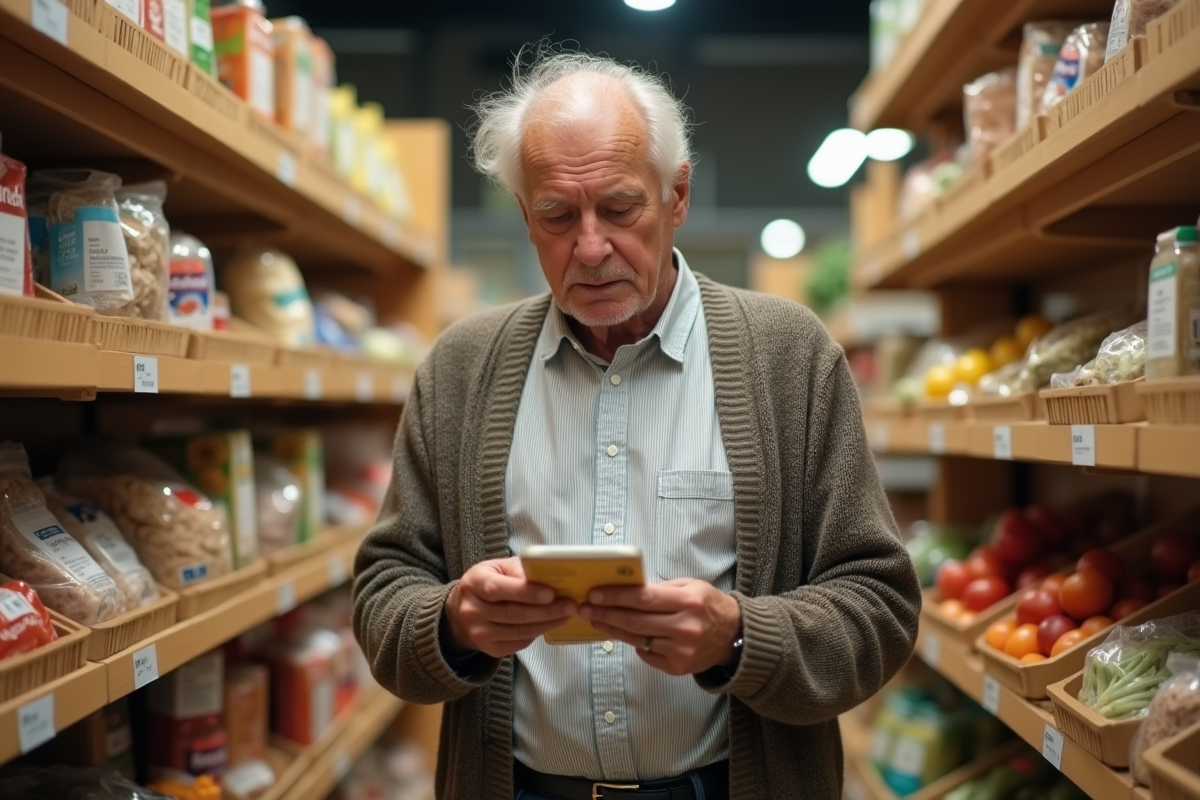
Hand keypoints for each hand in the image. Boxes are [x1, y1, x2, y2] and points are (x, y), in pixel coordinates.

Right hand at [443, 556, 576, 658]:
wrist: (462, 610)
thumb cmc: (488, 583)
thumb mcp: (499, 568)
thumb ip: (520, 570)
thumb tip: (548, 578)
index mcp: (474, 583)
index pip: (499, 589)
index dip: (526, 592)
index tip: (550, 593)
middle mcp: (471, 610)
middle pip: (512, 613)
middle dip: (545, 610)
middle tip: (569, 605)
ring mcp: (479, 632)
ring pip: (518, 631)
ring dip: (547, 623)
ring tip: (566, 614)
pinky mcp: (489, 649)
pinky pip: (518, 643)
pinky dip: (538, 633)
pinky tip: (551, 624)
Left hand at [581, 579, 741, 675]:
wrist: (733, 635)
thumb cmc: (708, 605)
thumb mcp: (690, 586)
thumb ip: (660, 589)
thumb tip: (625, 589)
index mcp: (689, 601)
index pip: (644, 598)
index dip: (616, 596)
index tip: (595, 594)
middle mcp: (685, 627)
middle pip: (636, 621)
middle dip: (606, 614)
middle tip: (585, 608)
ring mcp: (681, 651)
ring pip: (637, 639)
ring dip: (612, 629)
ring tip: (595, 620)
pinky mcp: (678, 667)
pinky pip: (647, 654)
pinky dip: (634, 643)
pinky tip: (622, 634)